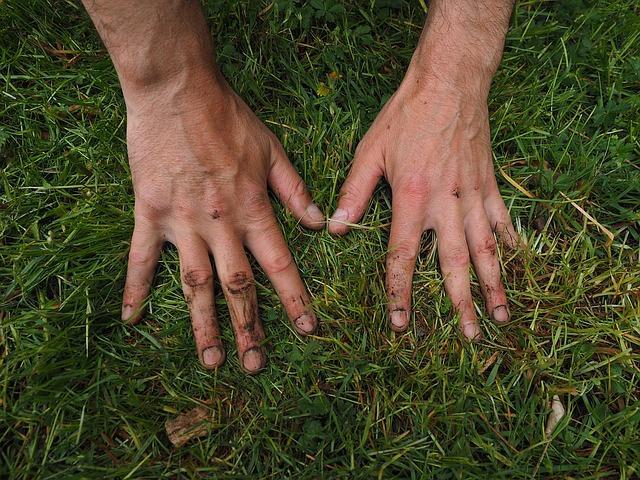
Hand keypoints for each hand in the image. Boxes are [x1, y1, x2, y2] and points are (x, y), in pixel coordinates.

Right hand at [121, 73, 323, 371]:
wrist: (177, 90)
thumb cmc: (227, 117)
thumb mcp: (272, 150)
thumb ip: (295, 191)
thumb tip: (321, 223)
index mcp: (252, 210)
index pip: (279, 265)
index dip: (295, 299)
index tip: (307, 329)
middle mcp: (220, 224)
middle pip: (237, 286)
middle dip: (249, 328)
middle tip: (256, 366)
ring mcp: (181, 222)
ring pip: (194, 284)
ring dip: (204, 325)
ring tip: (210, 360)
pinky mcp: (149, 213)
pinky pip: (141, 258)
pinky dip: (136, 288)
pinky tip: (133, 319)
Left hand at [329, 75, 518, 339]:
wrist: (448, 82)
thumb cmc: (405, 115)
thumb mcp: (370, 151)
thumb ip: (353, 192)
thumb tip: (336, 228)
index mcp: (412, 198)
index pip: (404, 256)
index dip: (401, 292)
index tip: (402, 323)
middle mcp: (446, 203)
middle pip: (453, 263)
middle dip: (460, 303)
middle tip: (469, 336)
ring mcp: (472, 194)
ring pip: (486, 248)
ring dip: (494, 283)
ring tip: (501, 315)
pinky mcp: (488, 182)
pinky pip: (502, 218)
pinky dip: (510, 241)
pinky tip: (516, 262)